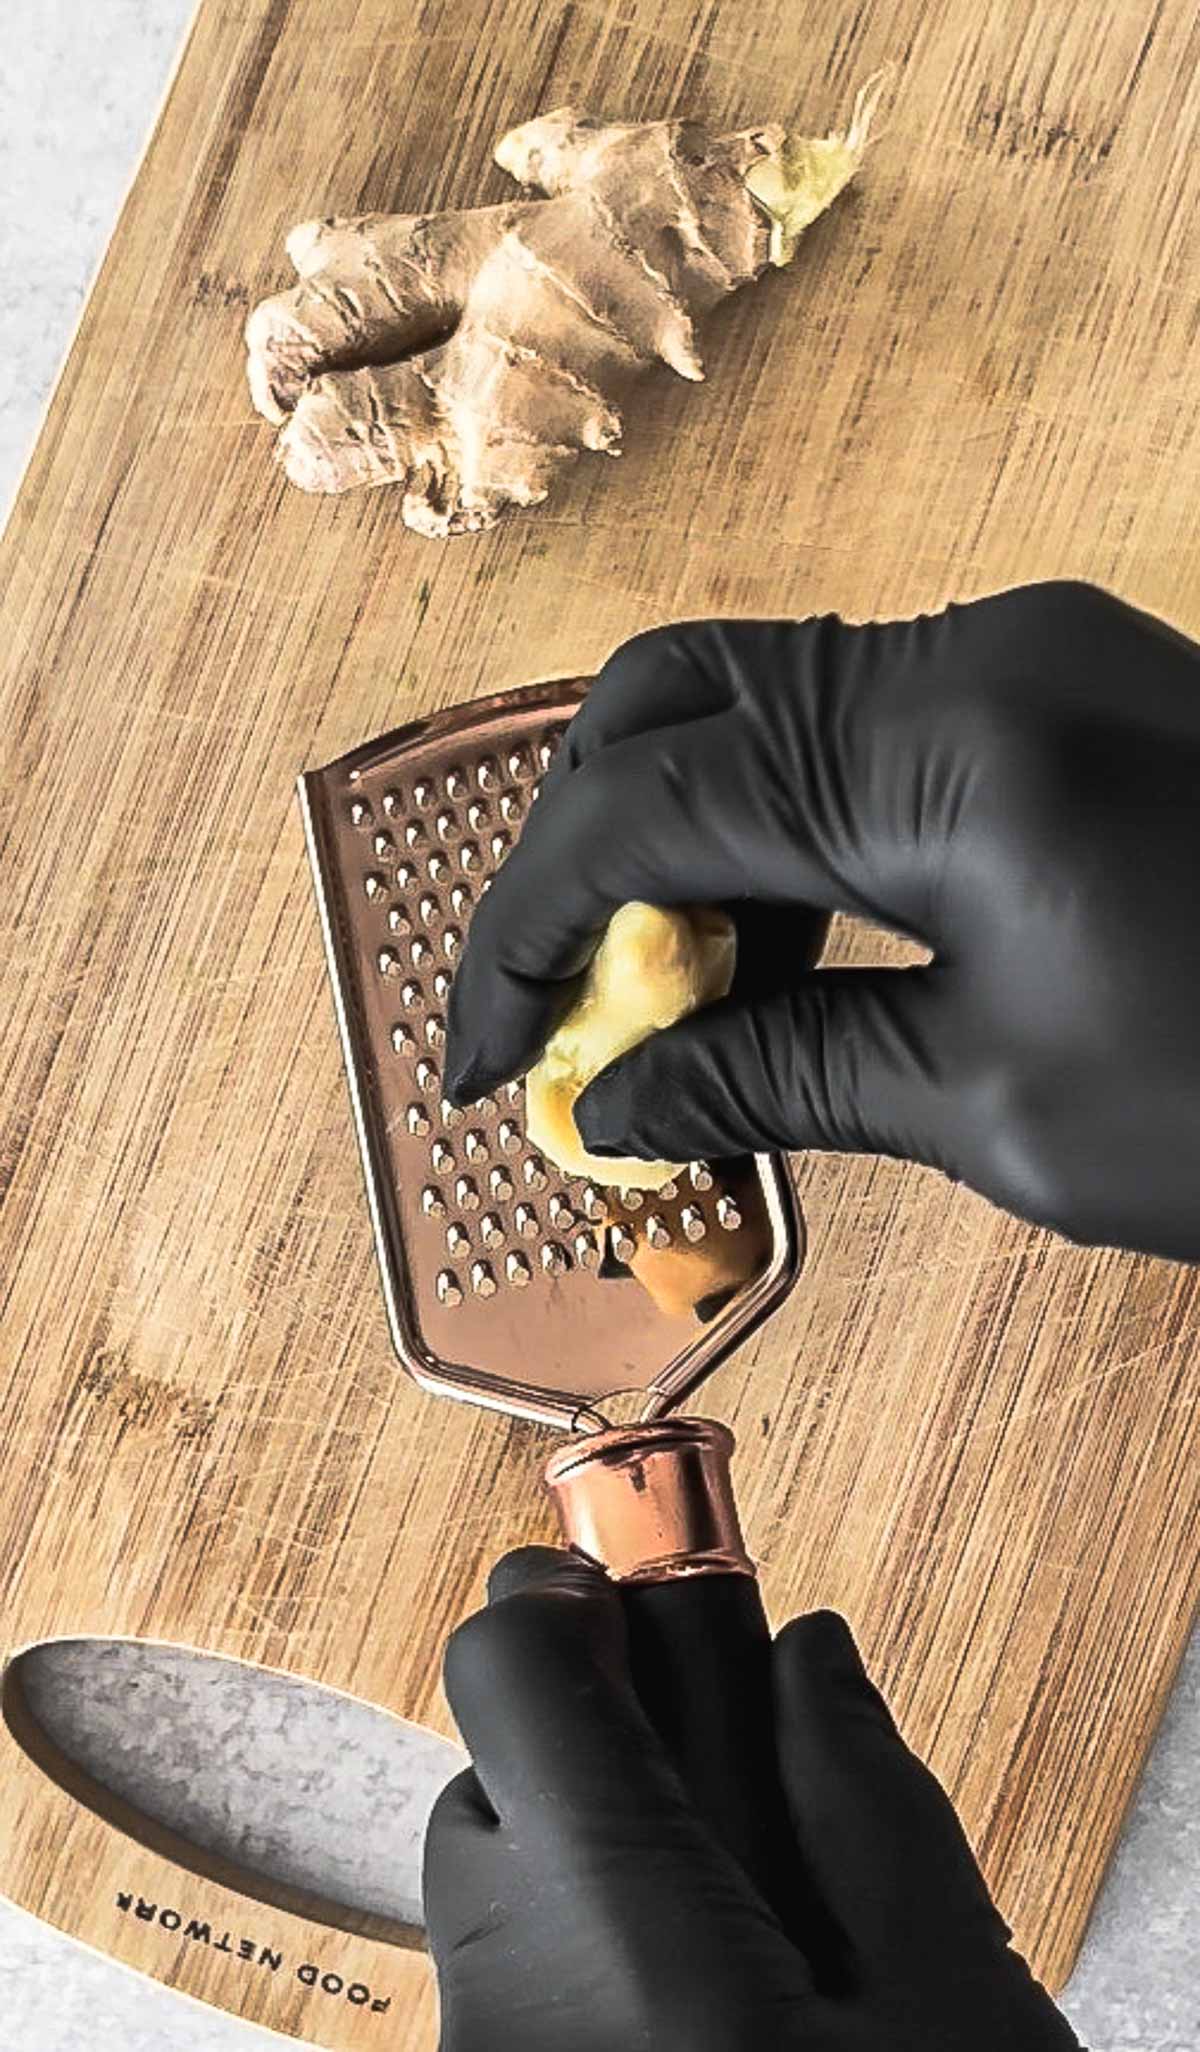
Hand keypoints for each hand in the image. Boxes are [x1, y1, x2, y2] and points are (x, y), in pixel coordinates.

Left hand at [424, 1548, 1079, 2050]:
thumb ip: (876, 1807)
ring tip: (749, 1928)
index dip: (576, 1593)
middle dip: (608, 1741)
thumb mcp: (961, 2023)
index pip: (510, 1665)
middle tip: (744, 1784)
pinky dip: (590, 1953)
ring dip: (600, 1854)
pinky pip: (512, 1985)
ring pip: (499, 1885)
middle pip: (499, 1773)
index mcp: (632, 1950)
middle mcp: (511, 2010)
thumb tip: (808, 1657)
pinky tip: (711, 2015)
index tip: (654, 1587)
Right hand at [445, 581, 1199, 1261]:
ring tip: (676, 1007)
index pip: (644, 808)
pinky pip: (862, 723)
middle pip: (675, 695)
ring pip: (762, 699)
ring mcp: (1025, 650)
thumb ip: (781, 1077)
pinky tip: (788, 951)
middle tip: (571, 1005)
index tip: (486, 1053)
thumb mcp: (1002, 1111)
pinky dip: (787, 829)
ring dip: (683, 840)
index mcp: (947, 757)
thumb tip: (619, 1107)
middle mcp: (973, 655)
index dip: (531, 933)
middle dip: (583, 850)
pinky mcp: (1061, 681)